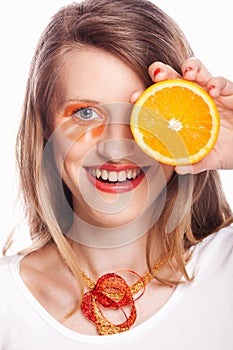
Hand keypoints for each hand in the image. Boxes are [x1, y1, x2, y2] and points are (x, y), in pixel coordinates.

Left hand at [146, 58, 232, 173]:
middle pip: (174, 78)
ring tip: (186, 74)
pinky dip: (218, 84)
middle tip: (157, 73)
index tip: (134, 98)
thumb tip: (178, 169)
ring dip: (191, 68)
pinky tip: (213, 90)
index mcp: (182, 113)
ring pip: (198, 71)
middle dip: (163, 71)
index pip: (160, 100)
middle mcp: (194, 99)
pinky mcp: (231, 93)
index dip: (146, 96)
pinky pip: (224, 84)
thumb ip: (194, 163)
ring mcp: (212, 94)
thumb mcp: (208, 159)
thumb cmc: (225, 151)